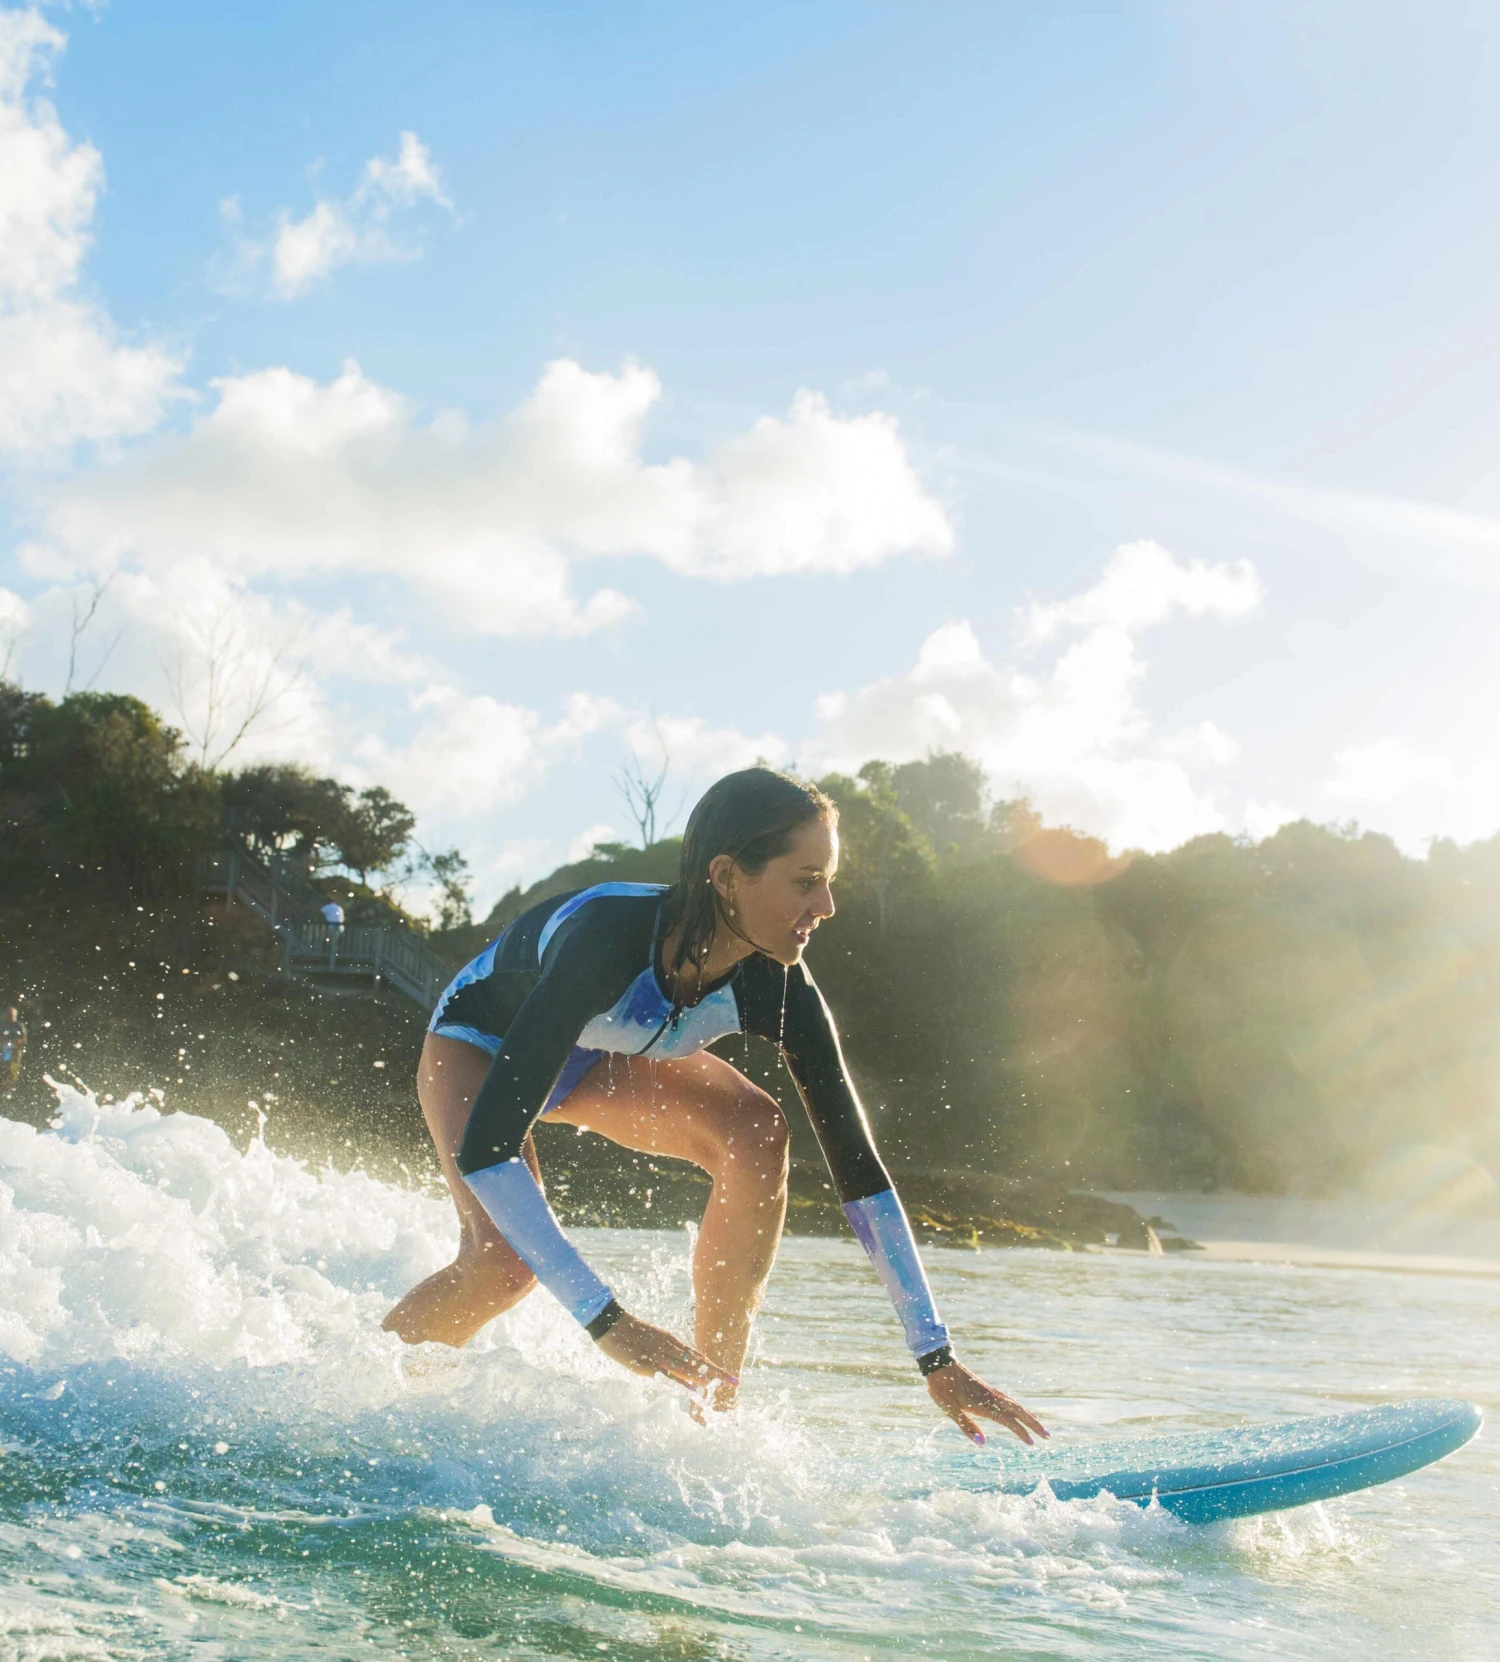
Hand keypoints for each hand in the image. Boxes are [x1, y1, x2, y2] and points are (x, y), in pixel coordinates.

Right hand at [594, 1308, 737, 1404]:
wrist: (610, 1323)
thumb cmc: (629, 1333)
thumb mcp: (651, 1340)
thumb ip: (664, 1351)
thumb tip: (674, 1365)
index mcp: (671, 1341)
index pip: (698, 1356)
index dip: (713, 1366)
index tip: (728, 1374)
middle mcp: (670, 1347)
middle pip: (698, 1362)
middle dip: (716, 1373)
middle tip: (735, 1381)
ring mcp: (659, 1355)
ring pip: (687, 1369)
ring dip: (704, 1378)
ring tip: (720, 1386)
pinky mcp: (647, 1364)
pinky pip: (668, 1375)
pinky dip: (683, 1382)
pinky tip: (694, 1388)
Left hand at [926, 1360, 1048, 1446]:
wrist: (940, 1364)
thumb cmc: (943, 1389)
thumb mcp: (951, 1410)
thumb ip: (967, 1426)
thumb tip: (982, 1444)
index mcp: (984, 1404)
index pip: (1008, 1420)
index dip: (1021, 1432)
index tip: (1032, 1443)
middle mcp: (992, 1397)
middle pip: (1018, 1411)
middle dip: (1034, 1424)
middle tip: (1048, 1436)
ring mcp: (990, 1392)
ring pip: (1015, 1404)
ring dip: (1029, 1415)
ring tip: (1040, 1425)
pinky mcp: (987, 1389)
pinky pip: (1008, 1400)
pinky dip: (1019, 1407)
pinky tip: (1019, 1410)